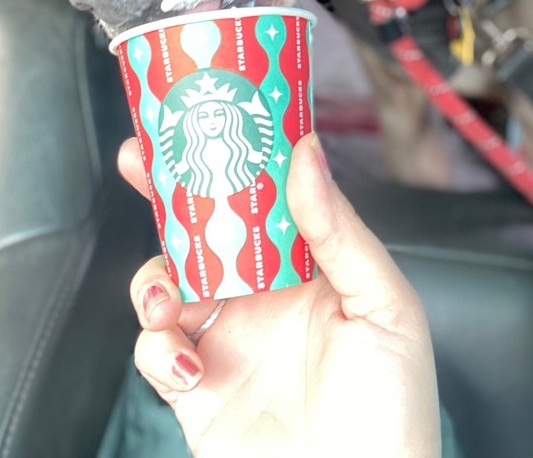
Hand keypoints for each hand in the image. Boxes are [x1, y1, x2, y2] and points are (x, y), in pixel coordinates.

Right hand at [119, 132, 439, 457]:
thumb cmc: (392, 416)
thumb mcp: (385, 309)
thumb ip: (340, 232)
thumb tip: (306, 153)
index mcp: (310, 266)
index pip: (265, 194)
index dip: (234, 155)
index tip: (207, 116)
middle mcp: (262, 294)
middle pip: (203, 227)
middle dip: (167, 192)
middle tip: (140, 161)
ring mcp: (227, 339)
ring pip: (166, 281)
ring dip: (153, 278)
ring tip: (167, 298)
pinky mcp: (196, 387)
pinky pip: (155, 350)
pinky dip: (157, 350)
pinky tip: (188, 366)